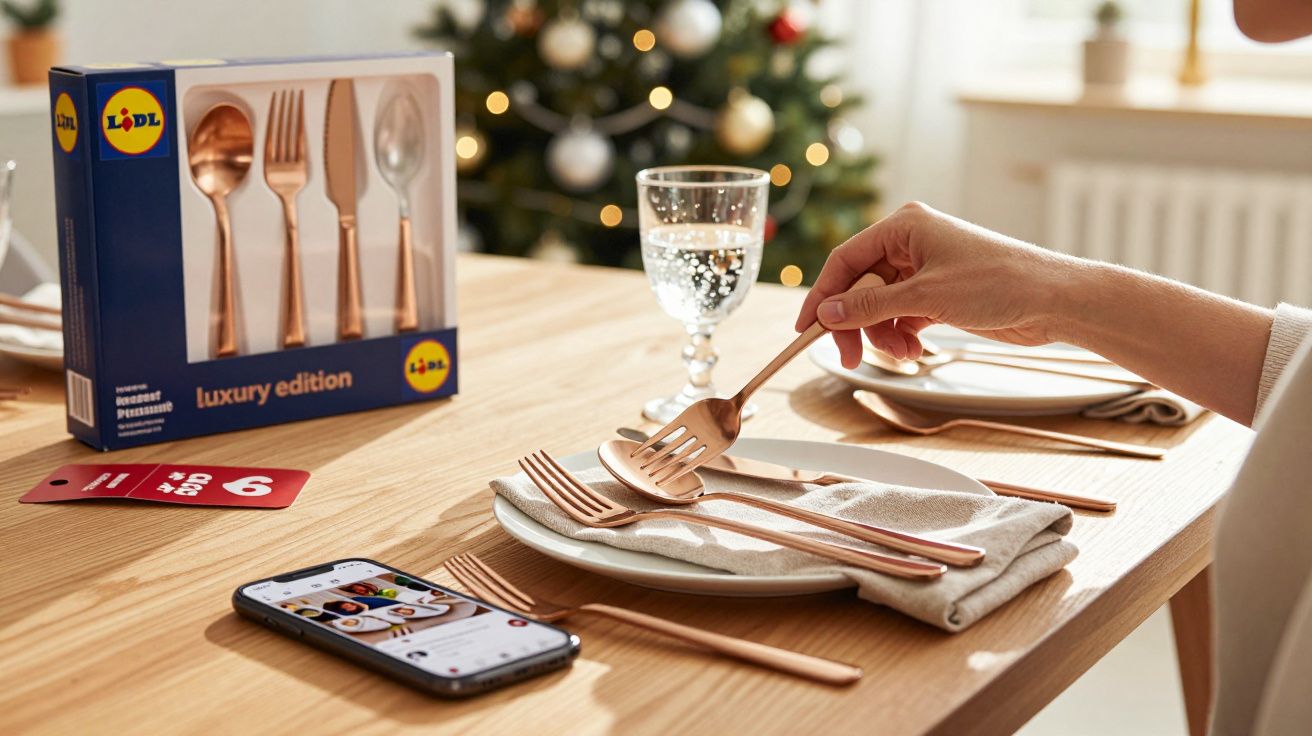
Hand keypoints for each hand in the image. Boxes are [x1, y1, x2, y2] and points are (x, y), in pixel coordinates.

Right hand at [795, 202, 1080, 368]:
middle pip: (860, 285)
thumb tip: (827, 312)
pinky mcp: (938, 293)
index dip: (822, 294)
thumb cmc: (999, 282)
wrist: (1052, 300)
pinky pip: (901, 315)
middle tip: (848, 356)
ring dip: (882, 333)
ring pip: (879, 305)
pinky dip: (901, 335)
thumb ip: (871, 306)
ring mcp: (925, 269)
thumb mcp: (926, 296)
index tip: (806, 328)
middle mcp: (911, 243)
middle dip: (854, 322)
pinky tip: (914, 349)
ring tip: (901, 353)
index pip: (846, 259)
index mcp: (904, 226)